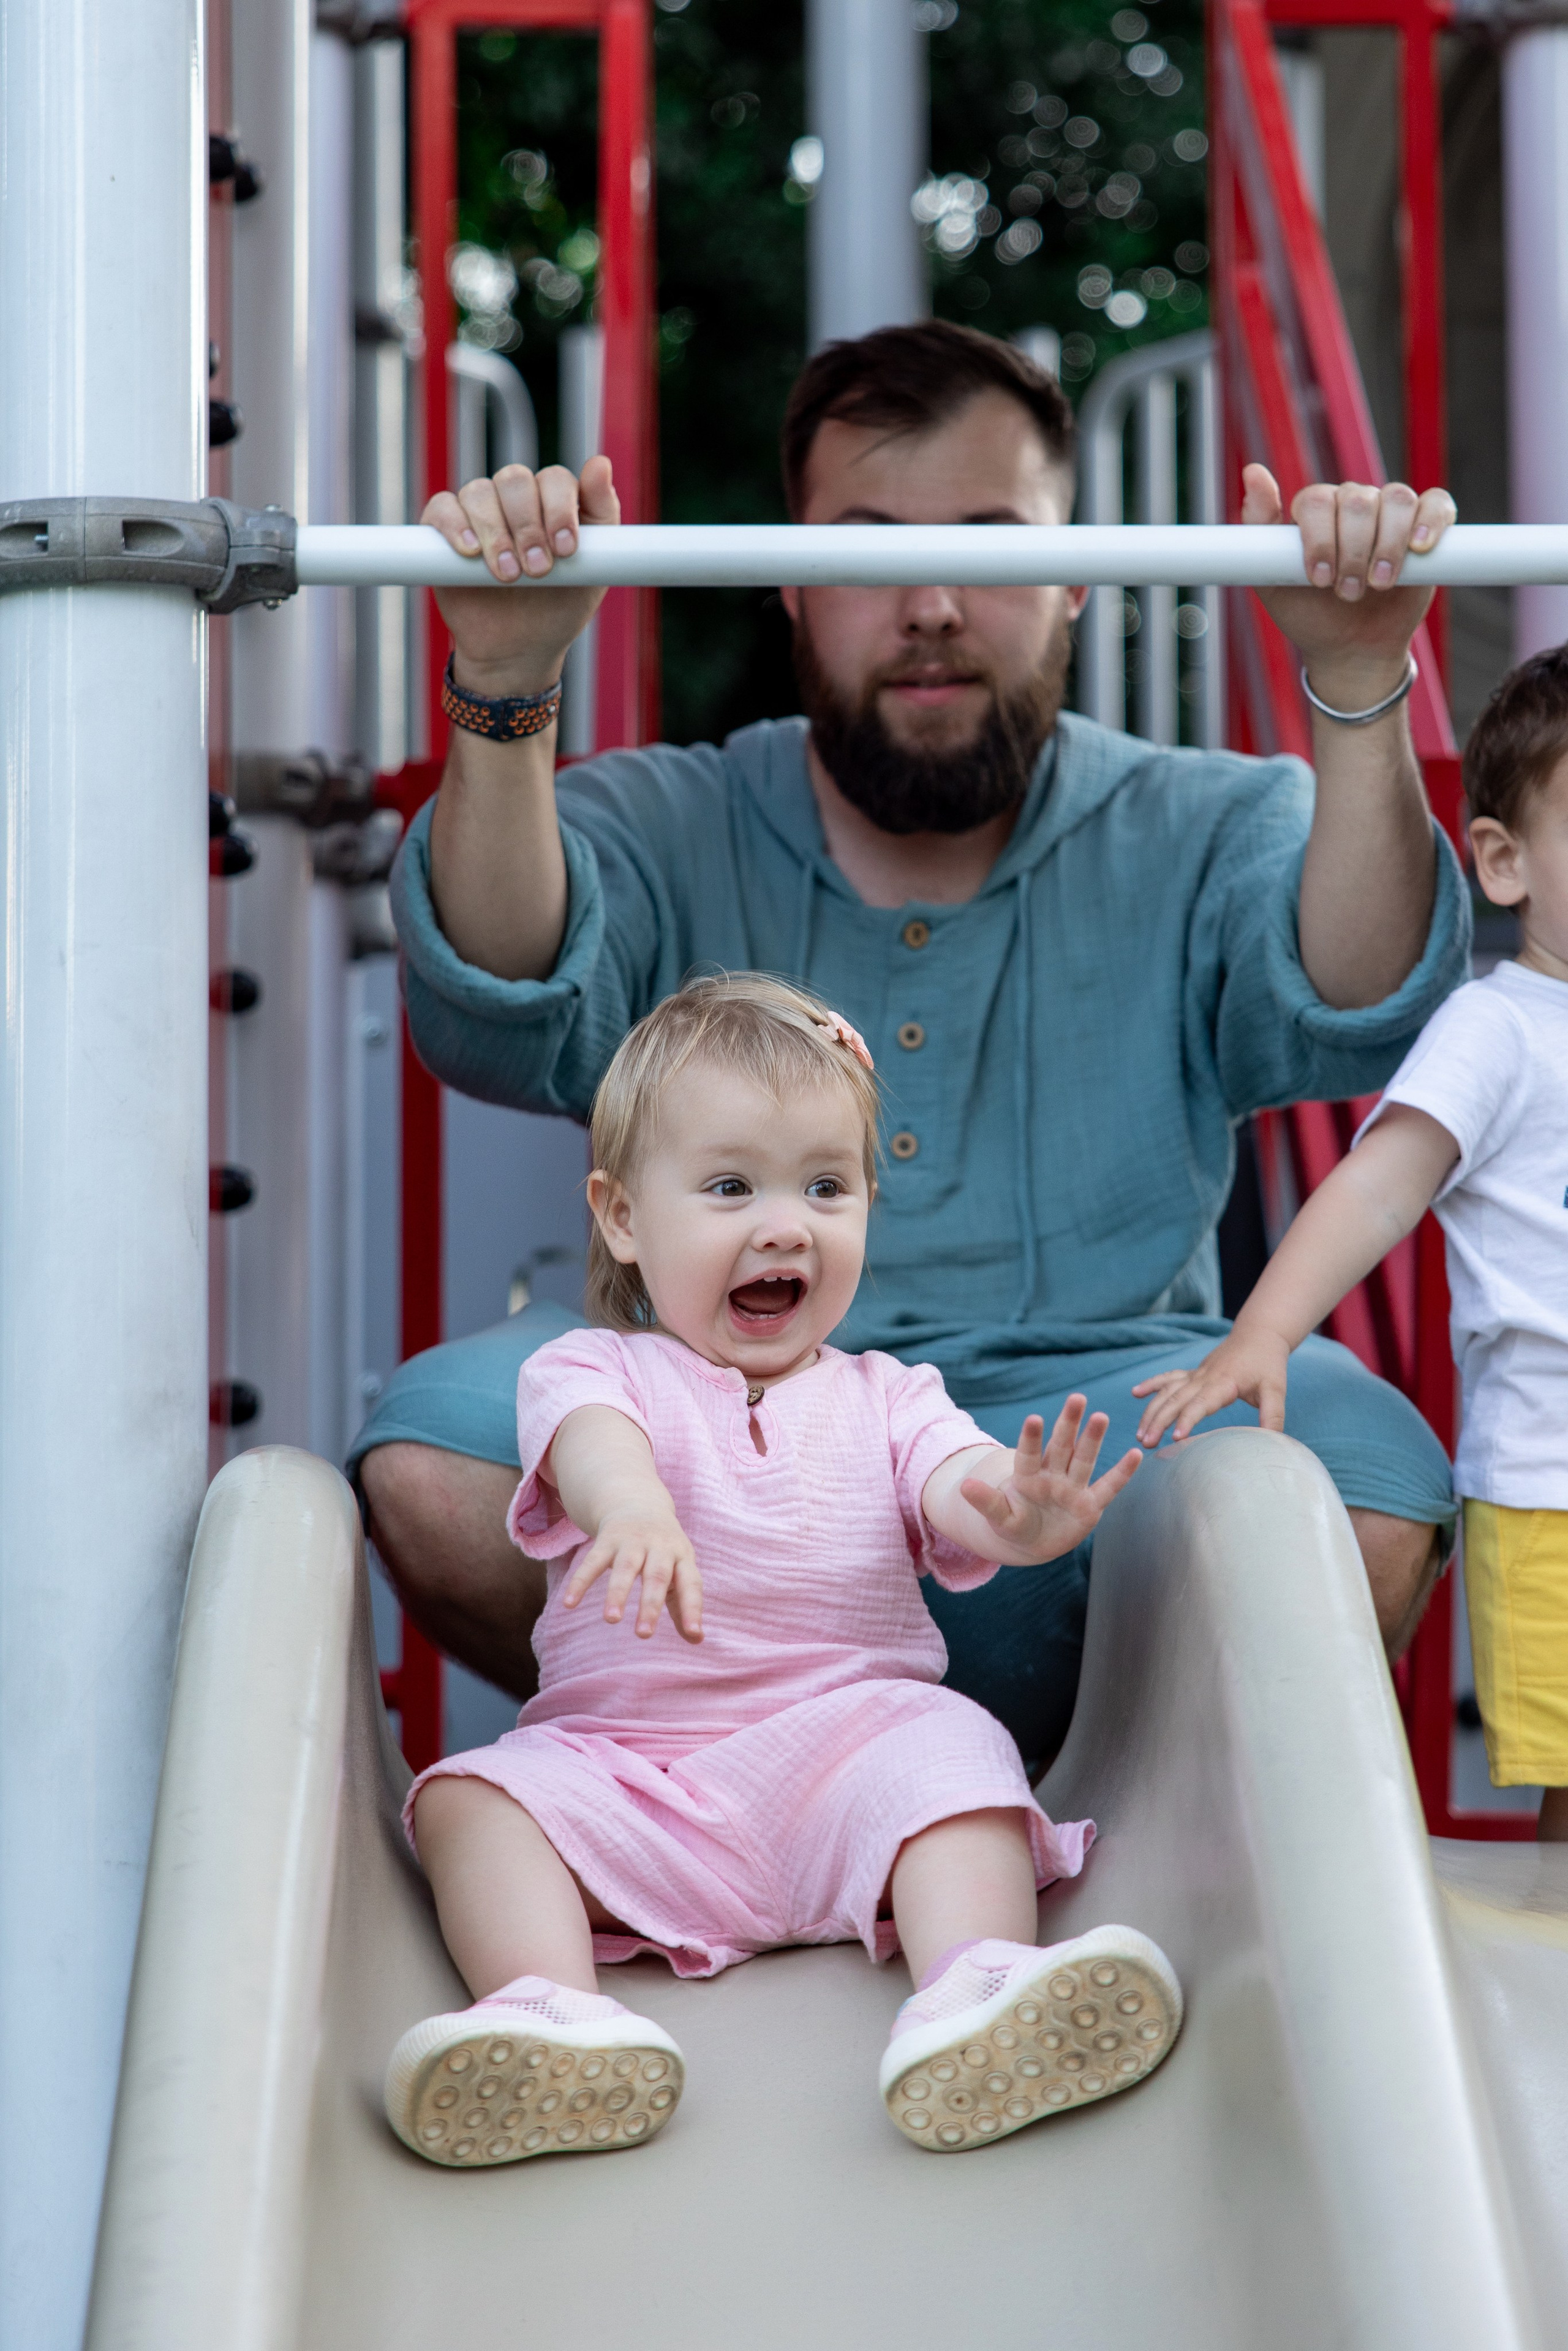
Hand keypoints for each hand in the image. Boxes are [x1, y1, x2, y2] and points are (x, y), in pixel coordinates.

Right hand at [421, 454, 619, 696]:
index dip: (560, 509)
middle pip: (516, 481)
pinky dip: (455, 525)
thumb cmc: (559, 605)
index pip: (554, 480)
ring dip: (495, 532)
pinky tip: (470, 551)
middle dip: (529, 526)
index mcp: (552, 501)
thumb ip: (601, 513)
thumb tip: (601, 462)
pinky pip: (443, 508)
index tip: (567, 550)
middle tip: (538, 569)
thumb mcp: (592, 568)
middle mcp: (515, 498)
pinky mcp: (444, 529)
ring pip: (480, 493)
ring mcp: (479, 511)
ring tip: (507, 574)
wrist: (519, 649)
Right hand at [559, 1506, 703, 1643]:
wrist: (640, 1502)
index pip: (691, 1583)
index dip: (692, 1609)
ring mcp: (632, 1541)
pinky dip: (580, 1582)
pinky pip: (592, 1561)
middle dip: (650, 1605)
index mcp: (682, 1556)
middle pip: (657, 1576)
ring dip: (617, 1594)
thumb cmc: (664, 1550)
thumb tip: (697, 1640)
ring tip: (612, 1620)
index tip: (694, 1634)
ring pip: (625, 1568)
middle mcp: (659, 1546)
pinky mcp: (607, 1539)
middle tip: (644, 1634)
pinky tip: (569, 1604)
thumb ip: (684, 1604)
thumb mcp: (679, 1569)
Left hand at [959, 1396, 1140, 1563]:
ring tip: (1100, 1416)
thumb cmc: (1015, 1524)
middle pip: (1061, 1447)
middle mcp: (1052, 1476)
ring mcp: (1073, 1488)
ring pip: (1084, 1460)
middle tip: (1076, 1398)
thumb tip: (963, 1486)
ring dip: (1092, 1440)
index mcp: (1028, 1477)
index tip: (1034, 1418)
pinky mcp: (1090, 1505)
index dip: (1031, 1438)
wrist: (1035, 1541)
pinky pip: (1108, 1488)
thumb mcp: (999, 1517)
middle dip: (1068, 1424)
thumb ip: (985, 1502)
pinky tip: (1136, 1454)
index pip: (1029, 1454)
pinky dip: (1122, 1473)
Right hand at [1131, 1323, 1290, 1446]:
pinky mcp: (1194, 1372)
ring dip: (1151, 1411)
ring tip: (1140, 1434)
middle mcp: (1204, 1377)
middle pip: (1175, 1399)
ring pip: (1167, 1391)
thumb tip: (1274, 1443)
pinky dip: (1151, 1384)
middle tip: (1146, 1444)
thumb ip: (1273, 1416)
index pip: (1201, 1403)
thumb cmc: (1268, 1363)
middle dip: (1158, 1421)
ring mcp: (1196, 1373)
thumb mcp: (1275, 1390)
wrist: (1260, 1334)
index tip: (1175, 1438)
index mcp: (1223, 1383)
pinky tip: (1135, 1393)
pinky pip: (1168, 1377)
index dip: (1187, 1419)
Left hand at [1243, 464, 1454, 706]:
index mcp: (1316, 510)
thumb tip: (1253, 471)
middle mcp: (1353, 504)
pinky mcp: (1425, 527)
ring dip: (1387, 545)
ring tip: (1379, 584)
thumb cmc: (1309, 614)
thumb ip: (1259, 527)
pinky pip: (1436, 504)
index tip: (1318, 579)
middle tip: (1347, 593)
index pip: (1318, 500)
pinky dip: (1431, 521)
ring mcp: (1390, 513)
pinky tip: (1419, 547)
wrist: (1350, 648)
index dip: (1320, 539)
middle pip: (1357, 501)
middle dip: (1353, 551)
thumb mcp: (1272, 581)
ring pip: (1396, 500)